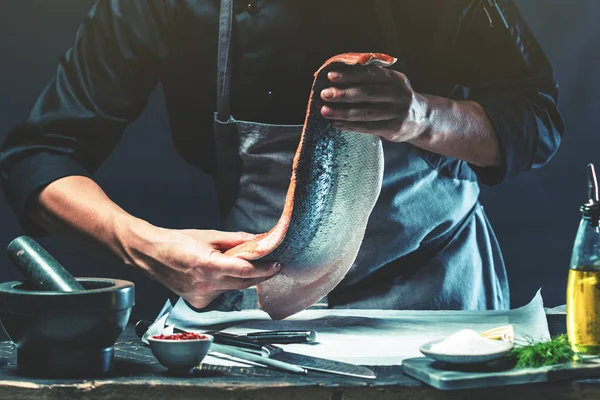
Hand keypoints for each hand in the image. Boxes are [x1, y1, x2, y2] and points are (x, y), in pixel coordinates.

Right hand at [122, 225, 280, 308]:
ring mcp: (201, 296)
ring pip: (233, 289)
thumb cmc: (178, 241)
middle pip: (244, 283)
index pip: (245, 271)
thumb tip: (258, 239)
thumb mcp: (209, 235)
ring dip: (242, 279)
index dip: (264, 269)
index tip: (277, 264)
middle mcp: (206, 284)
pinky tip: (218, 275)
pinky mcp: (198, 302)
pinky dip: (225, 285)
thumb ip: (235, 240)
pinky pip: (220, 294)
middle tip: (273, 266)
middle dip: (260, 275)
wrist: (150, 255)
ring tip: (244, 266)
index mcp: (208, 265)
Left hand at [320, 66, 429, 142]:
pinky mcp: (394, 129)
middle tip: (325, 94)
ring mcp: (398, 113)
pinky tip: (336, 124)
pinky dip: (350, 126)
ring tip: (325, 111)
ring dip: (343, 112)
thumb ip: (373, 78)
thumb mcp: (392, 84)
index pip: (371, 74)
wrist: (422, 120)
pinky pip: (368, 127)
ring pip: (366, 112)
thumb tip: (340, 76)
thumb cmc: (397, 99)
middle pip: (367, 93)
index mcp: (396, 79)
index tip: (331, 76)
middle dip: (344, 94)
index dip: (350, 75)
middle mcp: (399, 94)